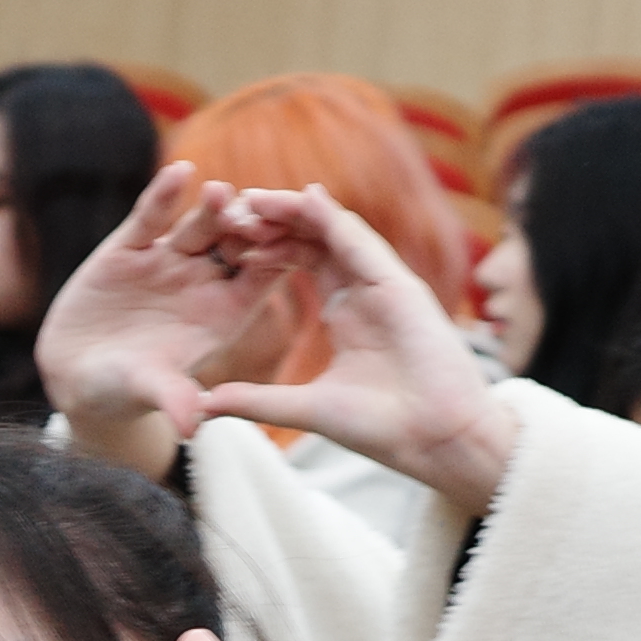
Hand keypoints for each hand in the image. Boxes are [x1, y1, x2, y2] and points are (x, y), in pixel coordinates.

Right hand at [33, 161, 302, 471]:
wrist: (75, 374)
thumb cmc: (121, 389)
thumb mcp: (146, 391)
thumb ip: (170, 398)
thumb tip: (189, 427)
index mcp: (224, 314)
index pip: (263, 278)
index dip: (278, 259)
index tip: (292, 245)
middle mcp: (202, 281)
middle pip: (239, 243)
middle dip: (251, 226)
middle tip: (261, 214)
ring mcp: (169, 259)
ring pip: (201, 224)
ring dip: (215, 207)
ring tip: (221, 194)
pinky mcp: (130, 246)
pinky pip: (152, 216)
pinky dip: (165, 195)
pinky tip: (180, 174)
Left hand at [197, 185, 518, 512]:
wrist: (435, 442)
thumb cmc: (382, 428)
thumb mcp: (305, 408)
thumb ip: (257, 401)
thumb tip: (205, 405)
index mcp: (344, 312)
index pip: (299, 262)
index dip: (264, 247)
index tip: (224, 240)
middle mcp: (364, 290)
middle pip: (314, 238)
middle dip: (274, 221)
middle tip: (231, 208)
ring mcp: (384, 285)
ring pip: (335, 232)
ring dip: (295, 212)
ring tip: (256, 198)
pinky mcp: (401, 288)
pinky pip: (363, 245)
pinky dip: (334, 221)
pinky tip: (306, 200)